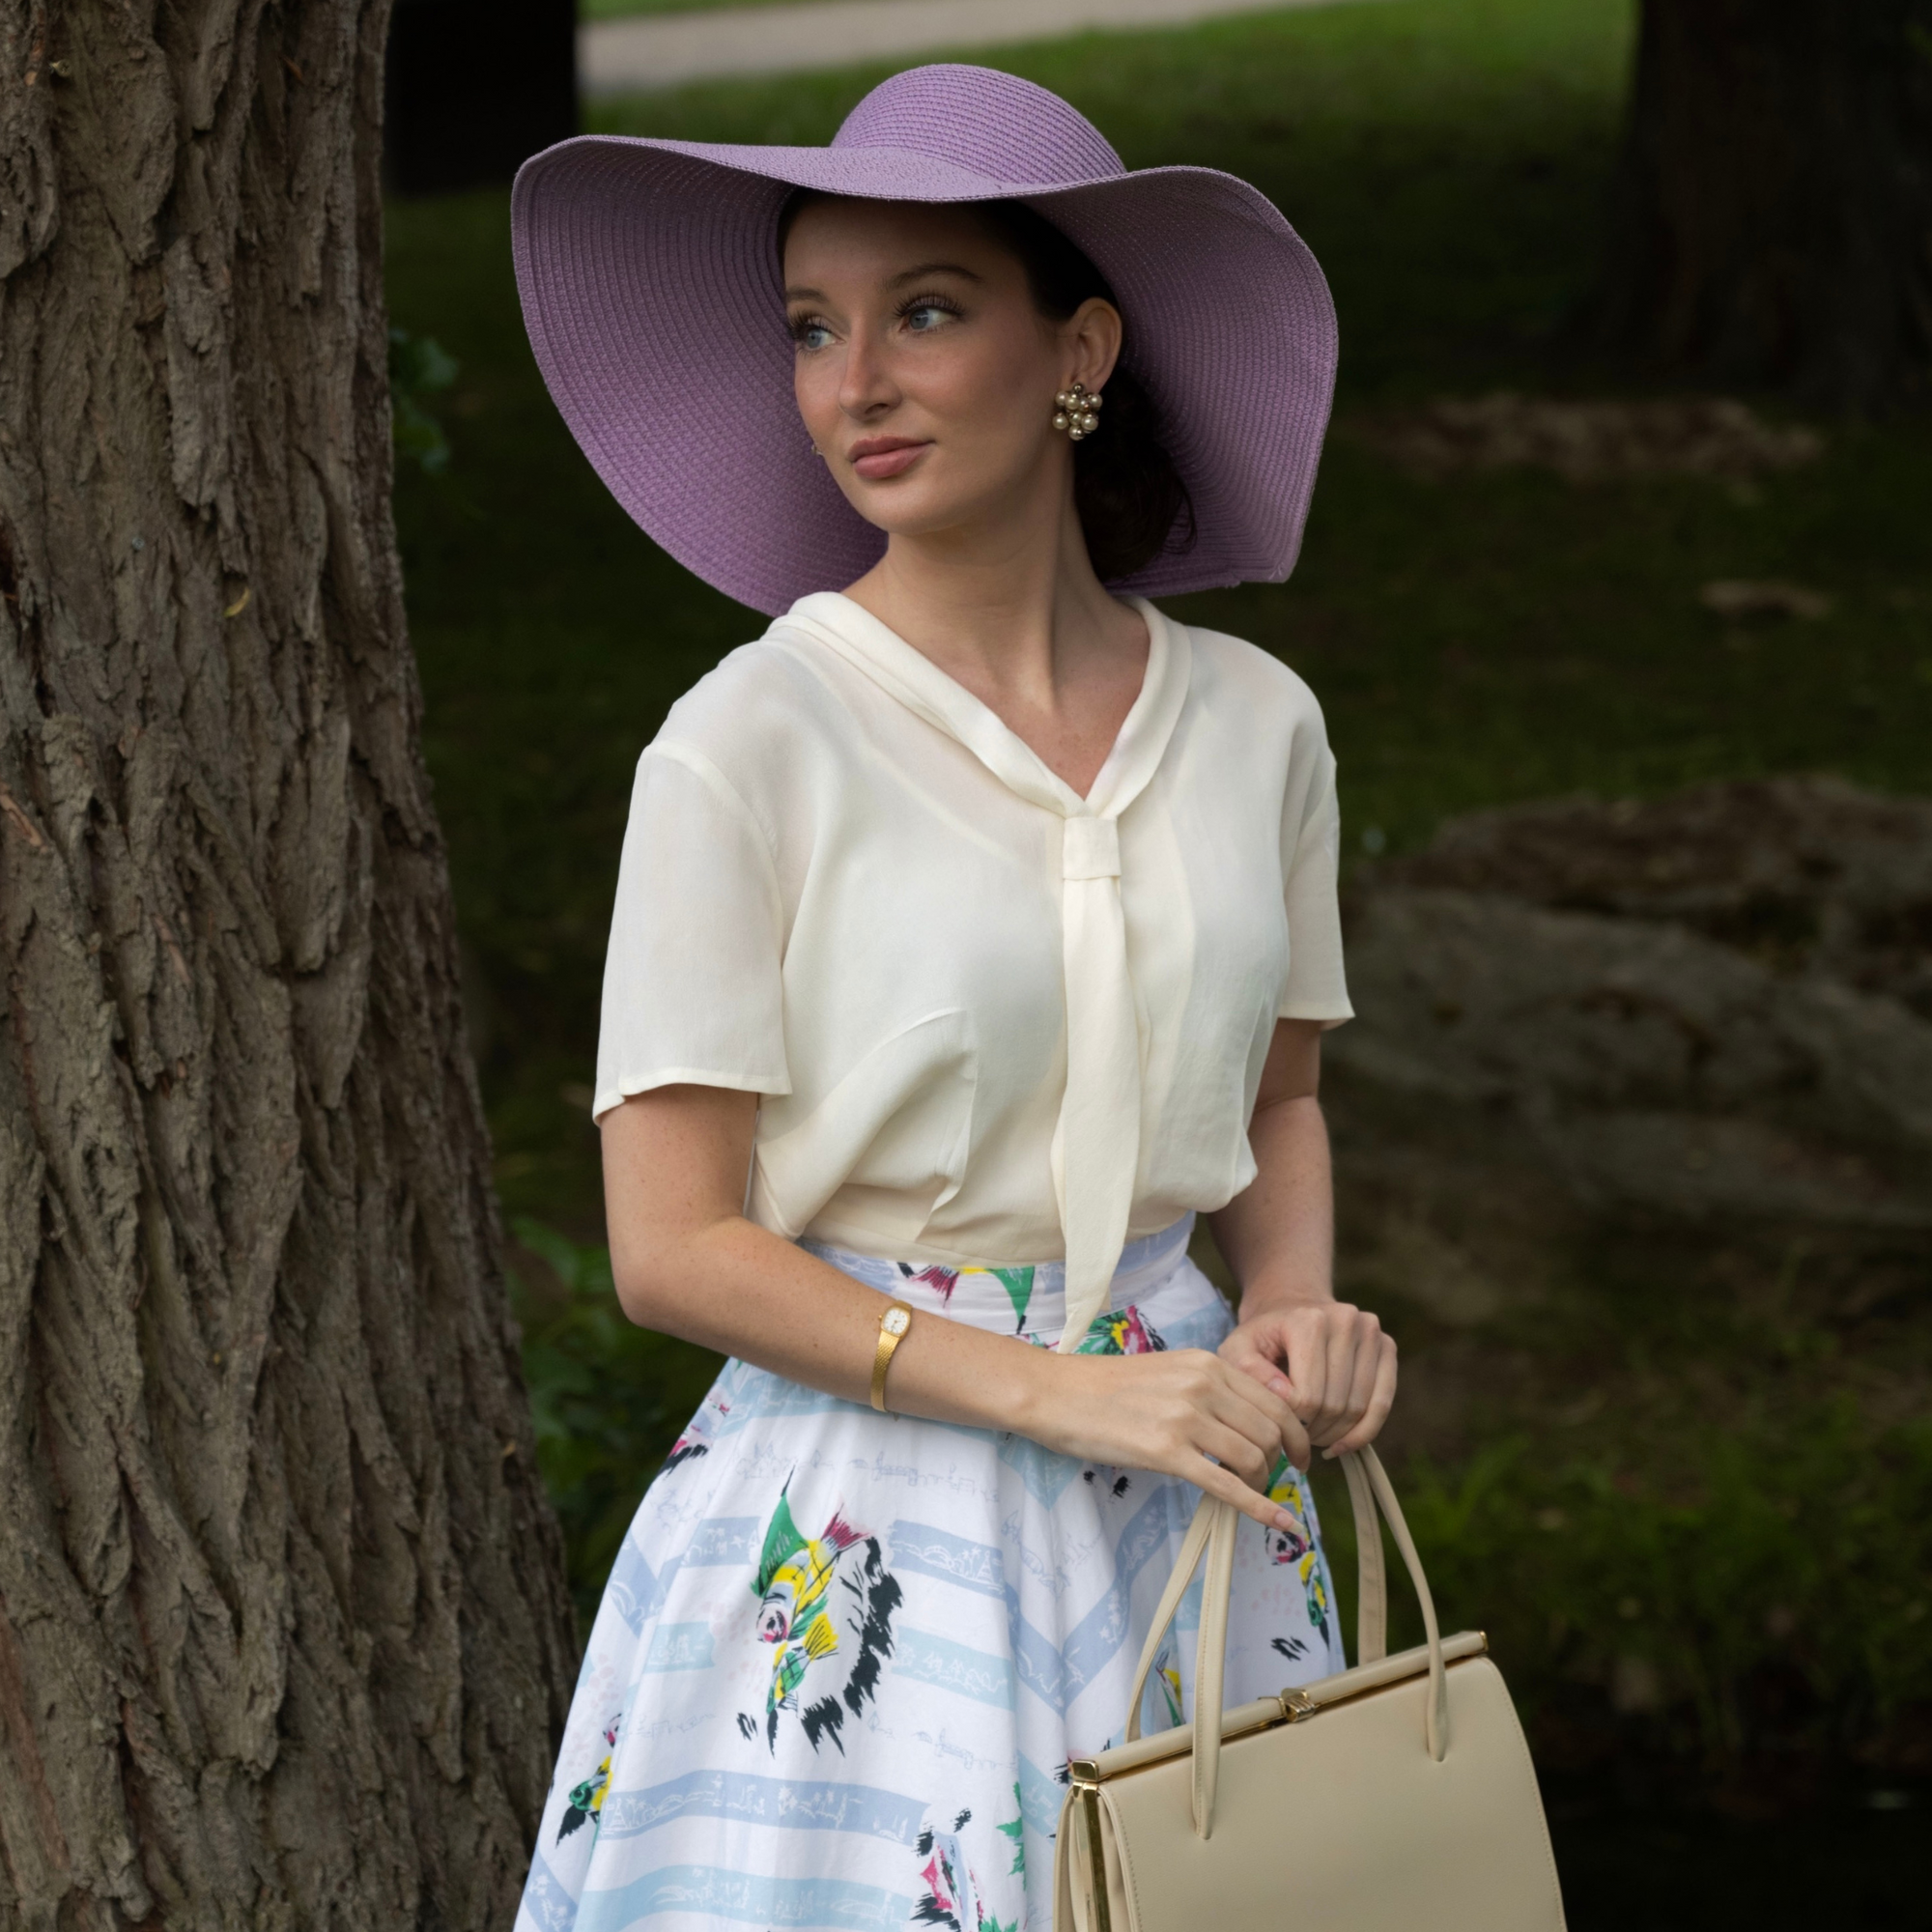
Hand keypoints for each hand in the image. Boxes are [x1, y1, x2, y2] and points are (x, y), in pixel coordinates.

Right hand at [1020, 1348, 1312, 1532]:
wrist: (1056, 1393)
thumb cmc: (1105, 1387)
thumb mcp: (1169, 1371)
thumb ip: (1209, 1390)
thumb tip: (1248, 1426)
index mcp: (1206, 1363)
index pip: (1275, 1401)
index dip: (1296, 1434)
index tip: (1299, 1456)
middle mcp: (1203, 1385)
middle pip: (1271, 1432)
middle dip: (1280, 1462)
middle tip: (1273, 1480)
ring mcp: (1185, 1418)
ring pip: (1253, 1458)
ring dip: (1261, 1483)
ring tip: (1249, 1491)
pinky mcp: (1165, 1452)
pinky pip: (1227, 1485)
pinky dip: (1259, 1508)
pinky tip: (1277, 1523)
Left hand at [1219, 1300, 1395, 1456]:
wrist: (1289, 1306)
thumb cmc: (1261, 1336)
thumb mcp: (1238, 1350)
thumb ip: (1250, 1373)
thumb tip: (1285, 1397)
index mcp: (1309, 1321)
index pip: (1308, 1396)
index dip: (1291, 1421)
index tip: (1277, 1422)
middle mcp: (1346, 1320)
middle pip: (1336, 1404)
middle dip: (1314, 1431)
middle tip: (1296, 1437)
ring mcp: (1370, 1332)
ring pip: (1360, 1408)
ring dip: (1337, 1434)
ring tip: (1313, 1436)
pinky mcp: (1386, 1346)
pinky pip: (1383, 1403)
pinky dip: (1364, 1432)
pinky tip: (1341, 1445)